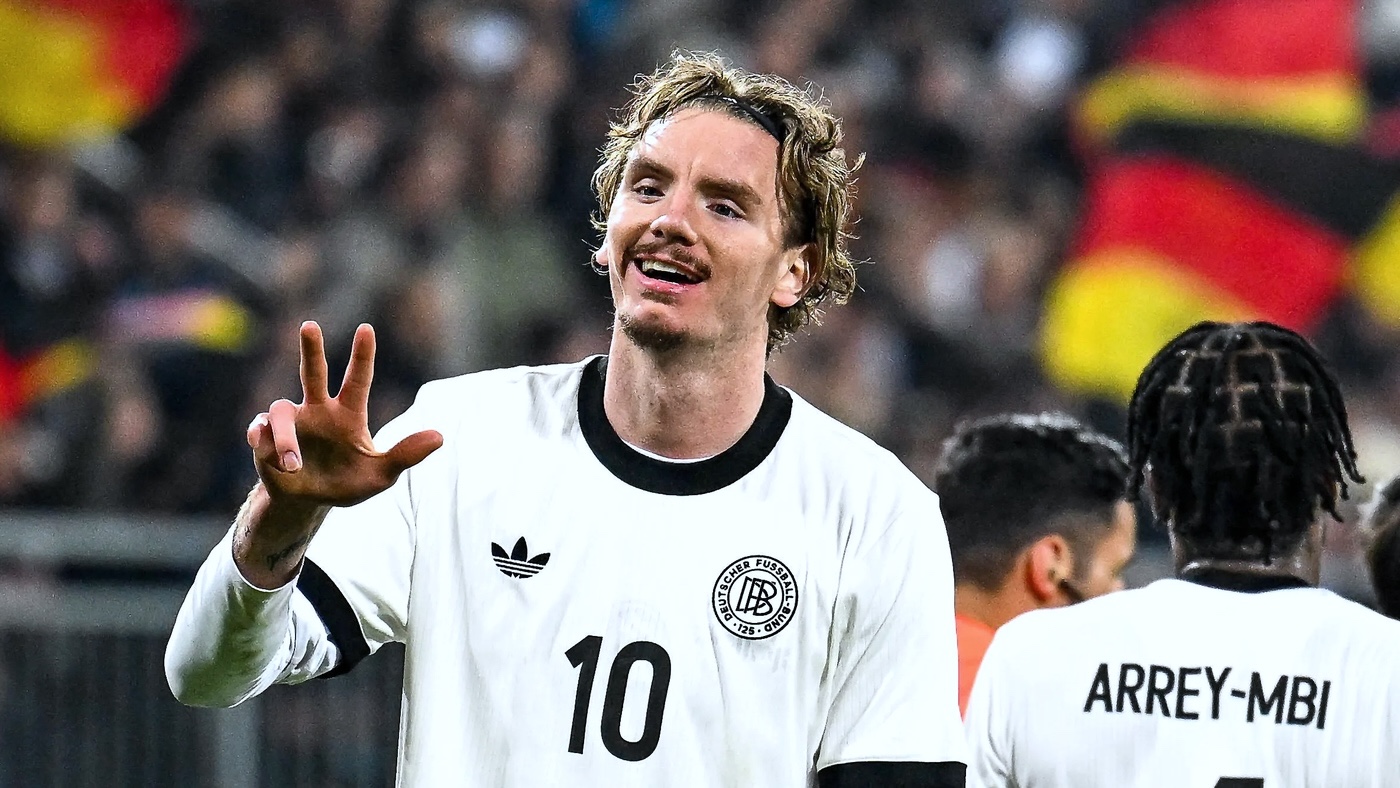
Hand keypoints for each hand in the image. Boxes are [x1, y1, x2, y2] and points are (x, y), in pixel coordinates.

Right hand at [247, 322, 442, 507]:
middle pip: (313, 372)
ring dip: (286, 438)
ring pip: (281, 411)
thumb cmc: (349, 482)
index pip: (358, 379)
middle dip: (311, 349)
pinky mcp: (265, 438)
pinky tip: (265, 449)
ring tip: (294, 465)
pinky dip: (262, 439)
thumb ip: (406, 454)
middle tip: (310, 325)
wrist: (311, 502)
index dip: (362, 355)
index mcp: (348, 415)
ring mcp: (292, 423)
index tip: (366, 328)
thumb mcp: (381, 474)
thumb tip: (440, 437)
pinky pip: (259, 430)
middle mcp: (319, 410)